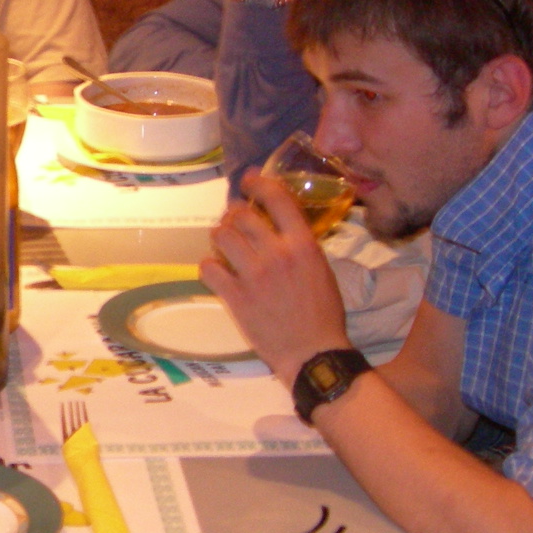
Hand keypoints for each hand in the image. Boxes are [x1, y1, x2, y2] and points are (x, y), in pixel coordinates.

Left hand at [199, 172, 349, 385]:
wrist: (312, 353)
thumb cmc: (323, 314)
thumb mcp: (321, 270)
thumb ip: (300, 245)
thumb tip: (279, 226)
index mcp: (303, 245)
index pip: (277, 199)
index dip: (258, 183)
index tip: (249, 179)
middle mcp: (276, 254)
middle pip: (241, 215)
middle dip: (233, 213)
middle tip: (233, 220)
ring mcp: (253, 275)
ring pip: (221, 236)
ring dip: (219, 235)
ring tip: (222, 241)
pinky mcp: (235, 297)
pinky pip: (208, 268)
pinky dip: (208, 265)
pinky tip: (214, 269)